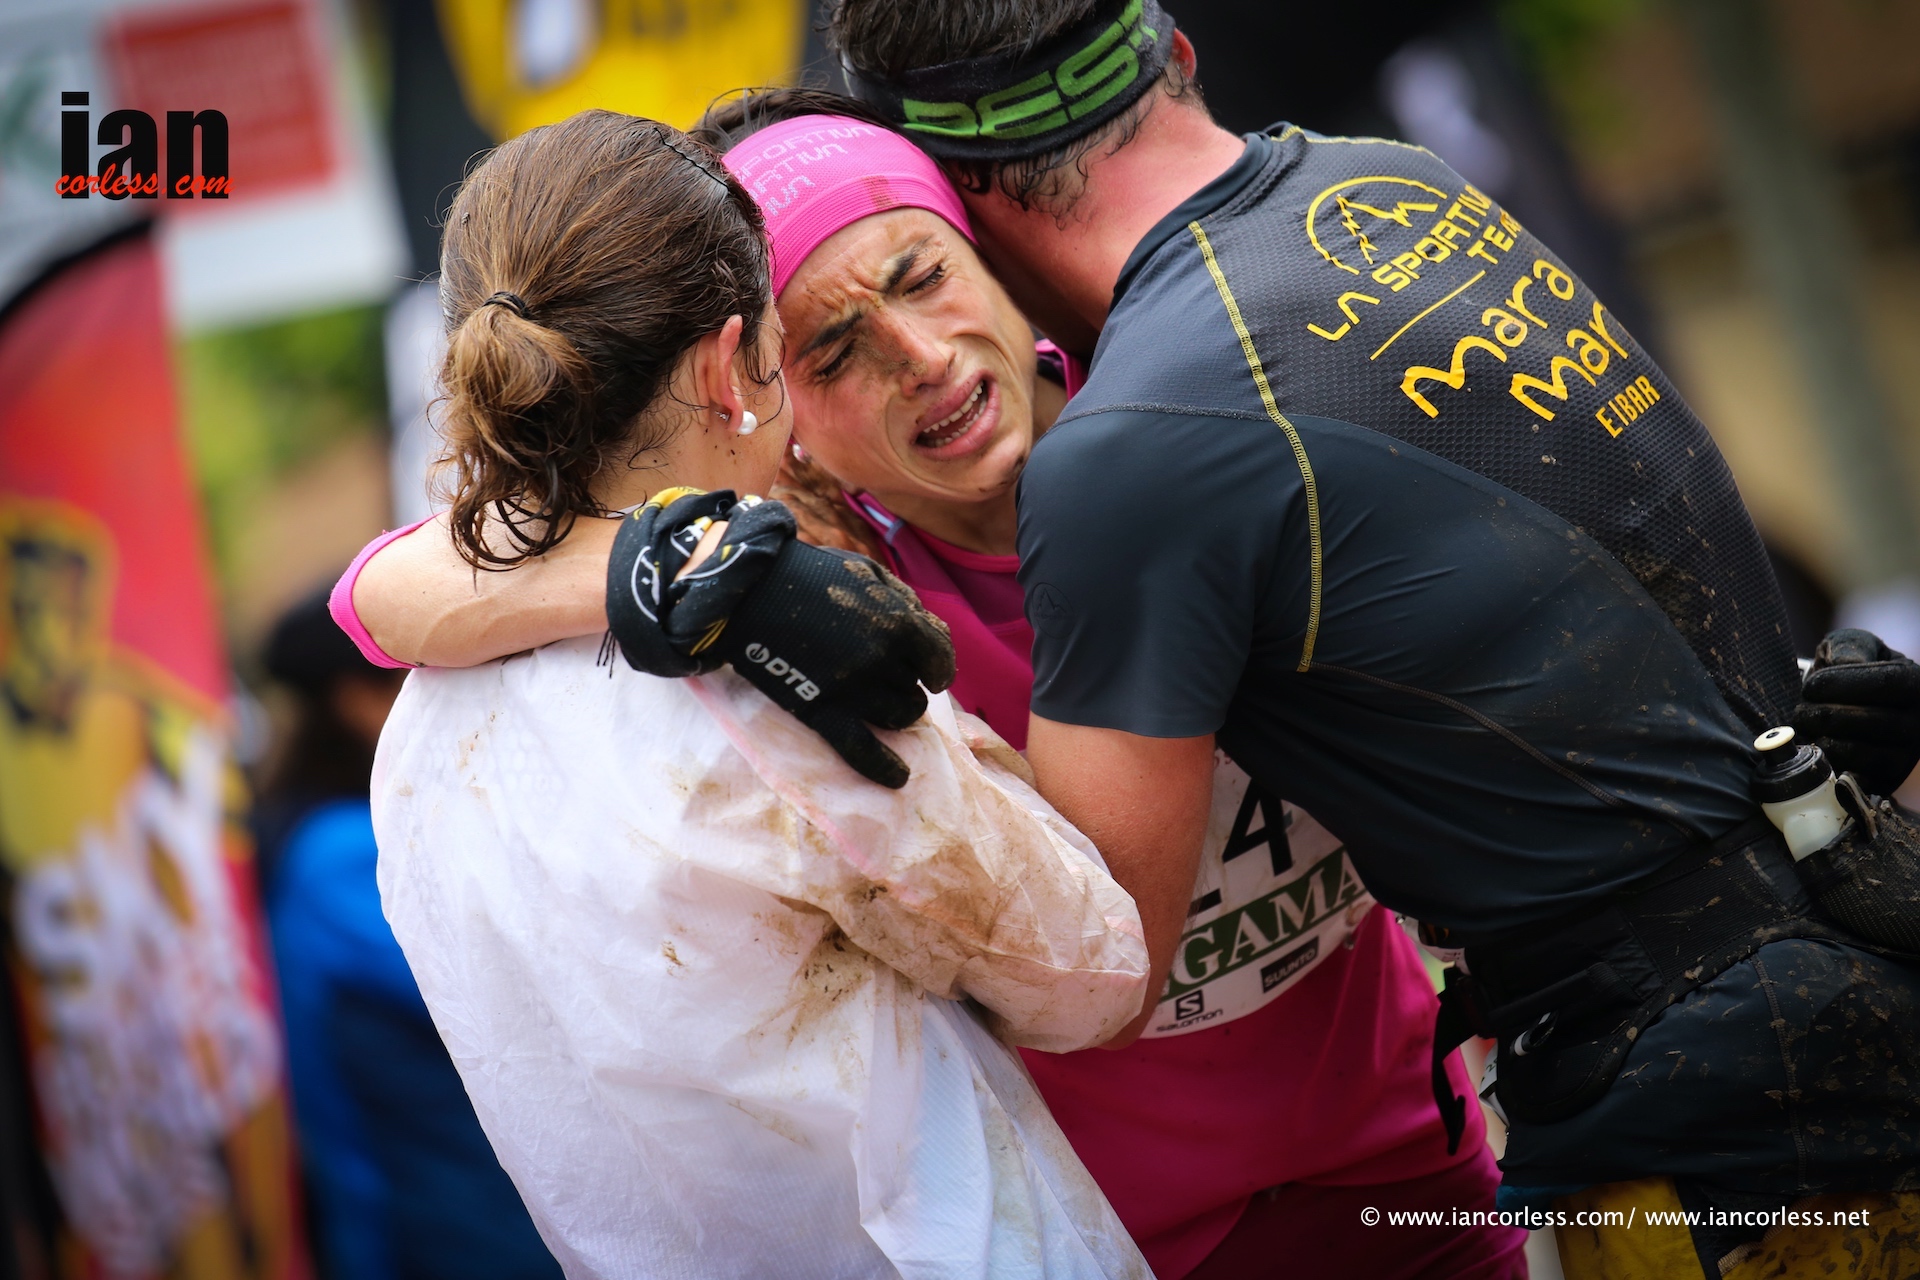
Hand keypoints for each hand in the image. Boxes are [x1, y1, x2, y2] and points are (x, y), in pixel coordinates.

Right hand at [606, 489, 953, 786]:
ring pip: (900, 718)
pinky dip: (884, 768)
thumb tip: (931, 633)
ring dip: (896, 712)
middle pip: (917, 689)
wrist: (747, 590)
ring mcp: (851, 688)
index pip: (940, 657)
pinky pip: (861, 750)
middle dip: (907, 685)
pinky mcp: (820, 710)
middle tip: (884, 676)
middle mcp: (882, 657)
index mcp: (898, 621)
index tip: (935, 676)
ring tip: (878, 702)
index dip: (940, 668)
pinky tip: (899, 778)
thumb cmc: (809, 574)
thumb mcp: (865, 571)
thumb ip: (903, 601)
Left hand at [1793, 628, 1919, 795]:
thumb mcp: (1852, 646)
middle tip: (1801, 712)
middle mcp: (1919, 721)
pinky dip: (1829, 765)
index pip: (1886, 682)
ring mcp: (1905, 754)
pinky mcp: (1885, 779)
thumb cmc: (1849, 670)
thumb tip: (1845, 664)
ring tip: (1806, 728)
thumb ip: (1849, 647)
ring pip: (1864, 753)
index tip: (1811, 687)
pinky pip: (1856, 779)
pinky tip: (1814, 750)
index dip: (1842, 684)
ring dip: (1824, 740)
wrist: (1847, 705)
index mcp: (1915, 683)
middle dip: (1826, 716)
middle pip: (1874, 721)